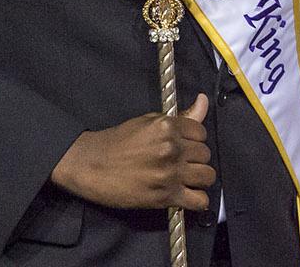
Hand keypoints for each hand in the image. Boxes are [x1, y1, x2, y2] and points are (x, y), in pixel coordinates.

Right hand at [50, 94, 215, 210]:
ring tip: (187, 179)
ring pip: (208, 175)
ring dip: (199, 178)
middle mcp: (172, 148)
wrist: (92, 165)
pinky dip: (198, 200)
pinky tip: (188, 196)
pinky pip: (199, 201)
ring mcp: (170, 173)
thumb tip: (204, 99)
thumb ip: (180, 116)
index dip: (194, 140)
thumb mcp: (149, 121)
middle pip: (205, 154)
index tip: (184, 146)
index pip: (201, 132)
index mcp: (168, 127)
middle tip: (182, 163)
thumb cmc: (119, 141)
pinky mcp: (165, 196)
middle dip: (196, 158)